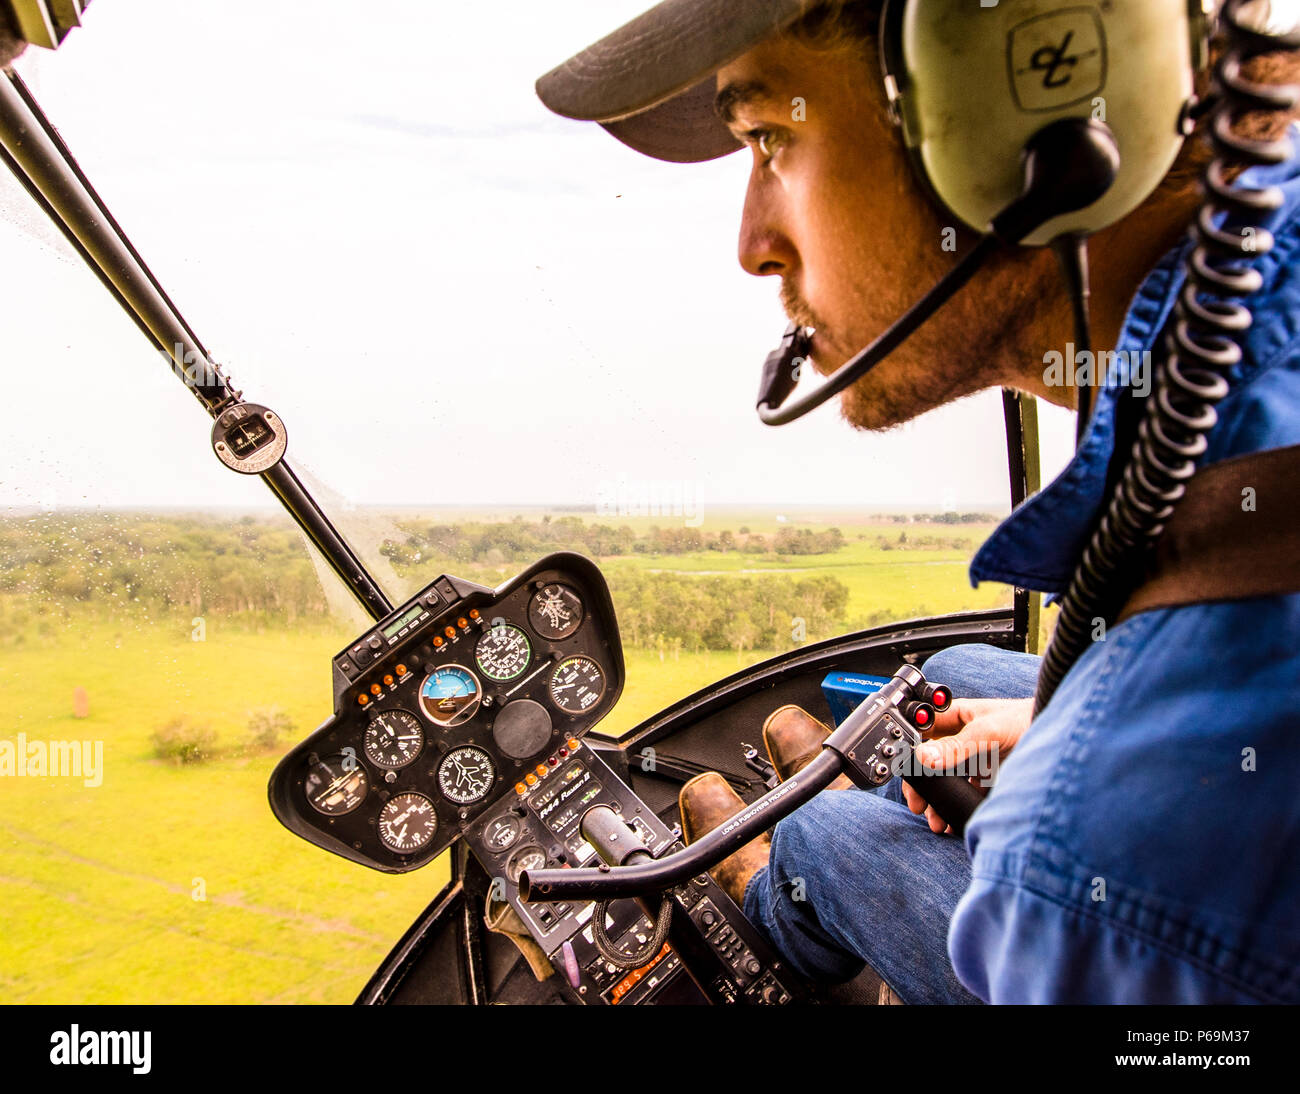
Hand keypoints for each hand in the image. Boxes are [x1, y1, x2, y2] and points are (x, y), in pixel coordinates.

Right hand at [902, 697, 1033, 833]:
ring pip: (946, 780)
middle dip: (922, 784)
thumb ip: (958, 746)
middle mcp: (962, 737)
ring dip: (938, 799)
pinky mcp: (986, 777)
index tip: (905, 772)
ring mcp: (974, 759)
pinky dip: (956, 806)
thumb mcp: (988, 732)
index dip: (911, 750)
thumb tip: (926, 757)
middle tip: (917, 802)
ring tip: (935, 819)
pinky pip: (965, 793)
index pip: (923, 731)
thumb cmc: (1029, 719)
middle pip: (931, 761)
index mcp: (956, 717)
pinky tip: (953, 818)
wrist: (1066, 742)